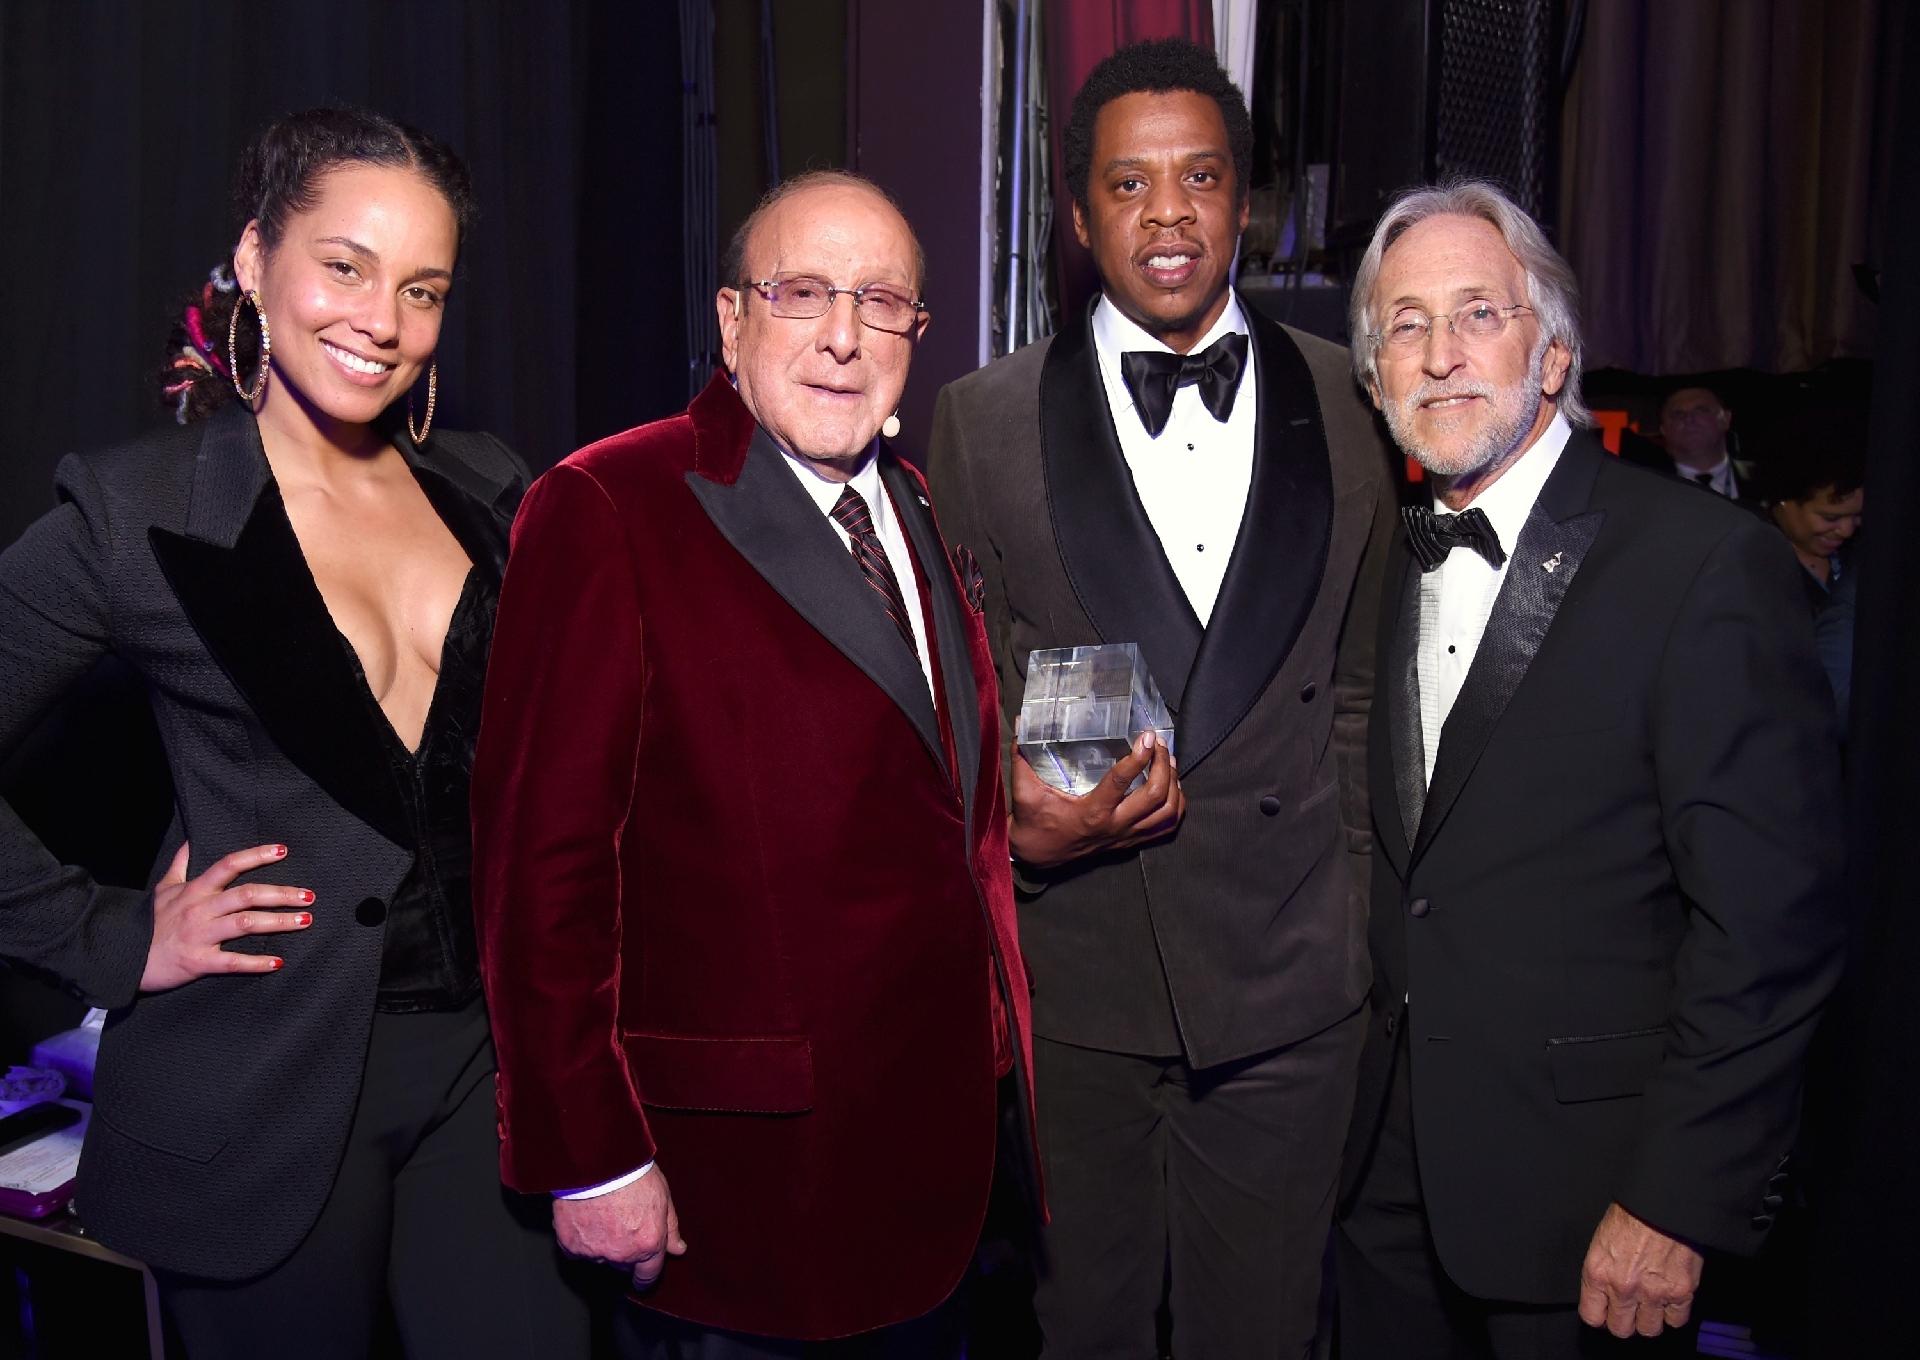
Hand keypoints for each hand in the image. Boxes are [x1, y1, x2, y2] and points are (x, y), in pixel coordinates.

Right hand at [140, 842, 314, 992]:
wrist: (121, 957)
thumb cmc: (147, 923)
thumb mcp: (162, 889)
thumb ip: (179, 865)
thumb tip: (190, 842)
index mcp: (195, 890)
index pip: (229, 865)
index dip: (256, 856)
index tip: (282, 850)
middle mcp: (200, 909)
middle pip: (246, 894)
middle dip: (281, 894)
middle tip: (309, 896)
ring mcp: (200, 935)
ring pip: (245, 923)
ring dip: (278, 922)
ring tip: (305, 921)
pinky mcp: (198, 961)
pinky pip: (232, 962)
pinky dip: (256, 963)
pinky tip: (278, 962)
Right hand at [553, 1166, 687, 1289]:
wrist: (596, 1161)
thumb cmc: (632, 1173)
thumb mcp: (662, 1196)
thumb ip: (670, 1228)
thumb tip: (677, 1249)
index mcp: (648, 1244)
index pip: (648, 1275)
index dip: (645, 1277)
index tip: (642, 1279)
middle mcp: (622, 1254)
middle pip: (623, 1266)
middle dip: (625, 1253)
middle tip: (621, 1226)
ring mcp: (594, 1252)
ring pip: (599, 1258)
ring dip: (602, 1244)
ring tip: (602, 1215)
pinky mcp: (571, 1245)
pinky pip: (576, 1251)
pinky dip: (580, 1239)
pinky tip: (584, 1218)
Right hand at [1008, 730, 1184, 869]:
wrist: (1036, 855)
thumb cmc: (1032, 822)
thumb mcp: (1024, 789)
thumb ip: (1021, 754)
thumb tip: (1020, 721)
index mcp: (1091, 812)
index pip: (1122, 782)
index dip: (1139, 756)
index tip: (1146, 735)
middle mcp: (1114, 826)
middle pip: (1155, 796)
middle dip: (1163, 765)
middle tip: (1158, 743)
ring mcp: (1125, 836)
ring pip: (1167, 813)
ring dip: (1173, 784)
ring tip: (1167, 760)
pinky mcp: (1130, 841)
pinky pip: (1166, 828)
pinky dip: (1176, 807)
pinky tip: (1172, 787)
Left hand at [1577, 1202, 1704, 1337]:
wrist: (1662, 1201)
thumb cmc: (1631, 1213)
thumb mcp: (1601, 1241)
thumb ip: (1603, 1271)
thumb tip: (1604, 1292)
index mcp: (1598, 1272)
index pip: (1592, 1316)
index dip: (1601, 1315)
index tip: (1607, 1311)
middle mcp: (1623, 1287)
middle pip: (1621, 1328)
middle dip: (1625, 1320)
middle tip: (1630, 1308)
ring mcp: (1653, 1293)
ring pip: (1649, 1329)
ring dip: (1650, 1319)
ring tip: (1651, 1304)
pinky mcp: (1680, 1292)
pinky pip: (1676, 1320)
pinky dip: (1674, 1313)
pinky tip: (1670, 1299)